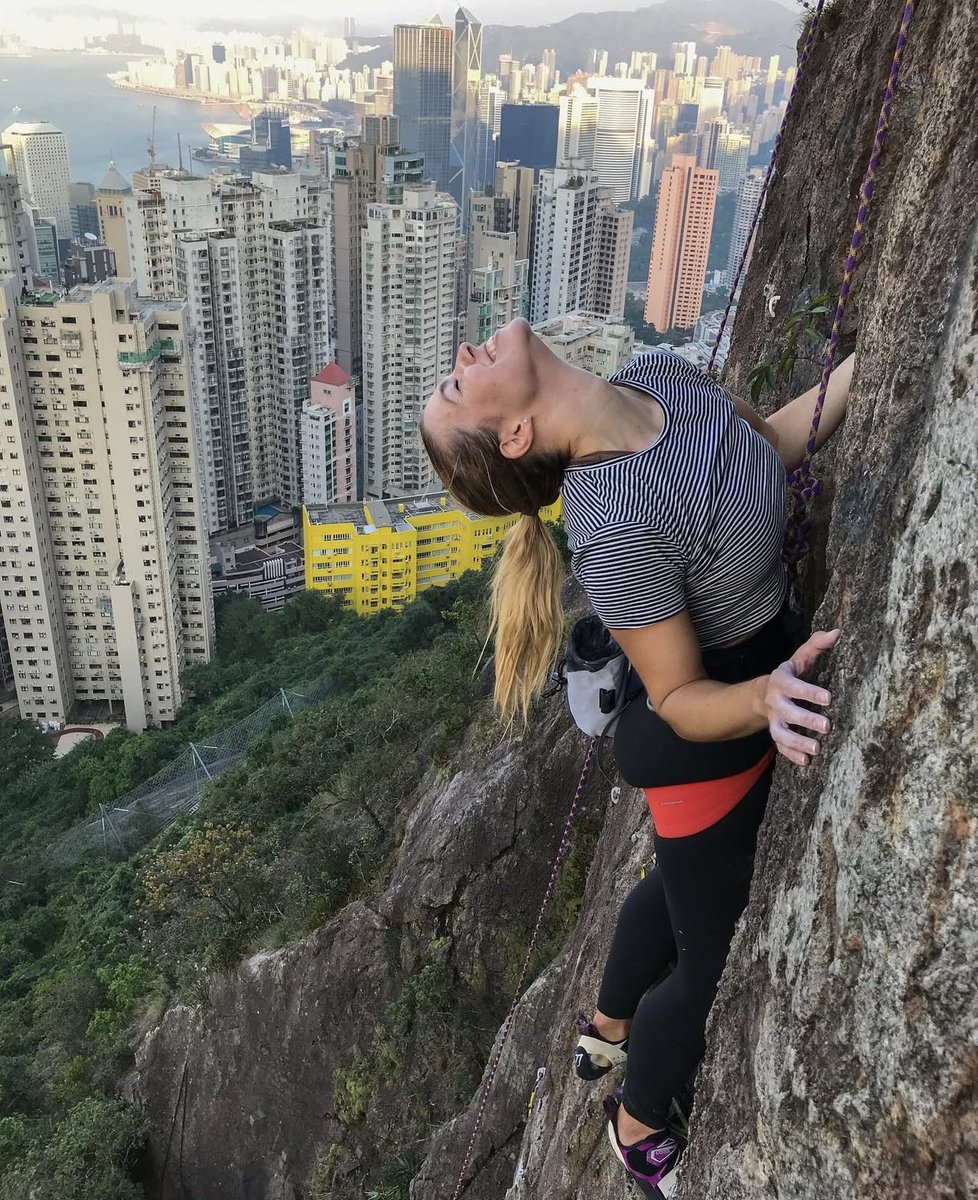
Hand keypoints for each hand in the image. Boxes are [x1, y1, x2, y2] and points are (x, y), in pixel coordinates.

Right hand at [764, 629, 840, 765]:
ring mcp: (775, 720)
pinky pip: (781, 747)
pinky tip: (806, 762)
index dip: (809, 692)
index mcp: (781, 681)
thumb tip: (837, 632)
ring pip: (781, 733)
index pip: (793, 686)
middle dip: (806, 720)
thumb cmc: (793, 674)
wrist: (768, 692)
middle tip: (827, 726)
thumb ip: (817, 645)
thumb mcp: (802, 658)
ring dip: (797, 742)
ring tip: (817, 749)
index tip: (828, 698)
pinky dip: (791, 755)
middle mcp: (776, 702)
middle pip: (788, 712)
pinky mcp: (776, 734)